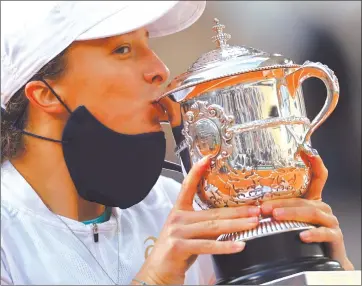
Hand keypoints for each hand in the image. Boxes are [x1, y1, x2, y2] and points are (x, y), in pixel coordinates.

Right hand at [133, 156, 260, 284]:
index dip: (197, 171)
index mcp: (179, 212)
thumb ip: (203, 224)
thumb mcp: (188, 233)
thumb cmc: (175, 253)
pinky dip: (225, 246)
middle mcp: (177, 219)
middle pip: (212, 212)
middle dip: (237, 210)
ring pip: (212, 227)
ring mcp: (177, 232)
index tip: (208, 158)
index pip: (187, 187)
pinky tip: (239, 244)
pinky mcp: (178, 247)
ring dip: (236, 225)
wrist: (157, 273)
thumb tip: (229, 219)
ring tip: (253, 223)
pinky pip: (207, 245)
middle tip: (256, 209)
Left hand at [261, 150, 353, 270]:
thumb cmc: (303, 235)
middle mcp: (322, 207)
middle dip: (282, 202)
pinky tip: (302, 235)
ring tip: (276, 216)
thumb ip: (278, 209)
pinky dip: (313, 233)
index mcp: (312, 200)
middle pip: (303, 199)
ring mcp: (330, 221)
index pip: (317, 177)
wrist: (325, 259)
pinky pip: (324, 233)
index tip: (306, 151)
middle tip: (264, 206)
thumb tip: (255, 203)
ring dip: (291, 213)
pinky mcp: (334, 236)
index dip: (314, 163)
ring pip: (311, 213)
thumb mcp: (290, 219)